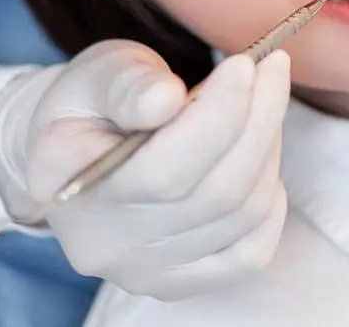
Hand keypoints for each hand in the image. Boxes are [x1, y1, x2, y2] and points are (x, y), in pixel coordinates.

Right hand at [0, 41, 291, 299]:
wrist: (81, 153)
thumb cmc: (92, 105)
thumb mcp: (95, 75)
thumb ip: (126, 84)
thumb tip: (167, 99)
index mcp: (75, 193)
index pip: (165, 172)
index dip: (217, 116)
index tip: (245, 65)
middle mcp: (110, 249)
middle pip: (215, 195)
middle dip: (258, 121)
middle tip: (272, 67)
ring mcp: (148, 274)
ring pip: (242, 218)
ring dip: (268, 150)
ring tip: (265, 99)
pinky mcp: (183, 282)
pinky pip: (251, 252)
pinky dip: (270, 199)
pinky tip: (261, 156)